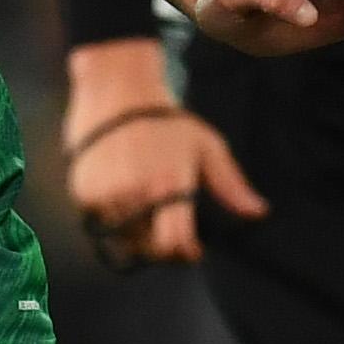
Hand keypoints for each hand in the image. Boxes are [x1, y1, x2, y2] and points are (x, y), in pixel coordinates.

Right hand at [68, 103, 263, 266]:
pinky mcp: (84, 193)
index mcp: (168, 185)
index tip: (193, 249)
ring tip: (145, 206)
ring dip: (138, 235)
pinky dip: (113, 219)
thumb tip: (259, 212)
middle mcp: (134, 194)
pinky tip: (123, 195)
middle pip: (149, 249)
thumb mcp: (207, 146)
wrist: (116, 90)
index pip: (174, 244)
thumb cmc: (167, 120)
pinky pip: (101, 224)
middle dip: (162, 247)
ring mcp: (106, 195)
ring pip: (124, 241)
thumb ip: (231, 185)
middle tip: (168, 227)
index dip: (186, 254)